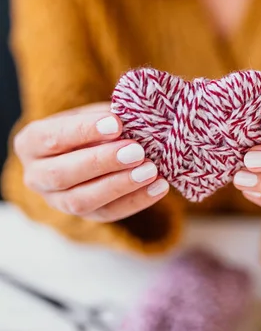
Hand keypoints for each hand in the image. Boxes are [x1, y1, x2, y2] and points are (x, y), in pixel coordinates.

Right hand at [14, 103, 168, 221]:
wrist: (90, 149)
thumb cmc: (91, 126)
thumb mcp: (93, 114)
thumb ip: (107, 116)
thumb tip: (134, 117)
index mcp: (31, 144)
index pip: (51, 138)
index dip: (83, 131)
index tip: (116, 124)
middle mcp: (36, 176)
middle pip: (63, 174)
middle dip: (101, 162)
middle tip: (136, 151)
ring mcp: (57, 201)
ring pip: (82, 201)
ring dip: (119, 185)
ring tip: (150, 170)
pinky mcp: (84, 217)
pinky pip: (108, 213)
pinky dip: (136, 201)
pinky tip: (159, 186)